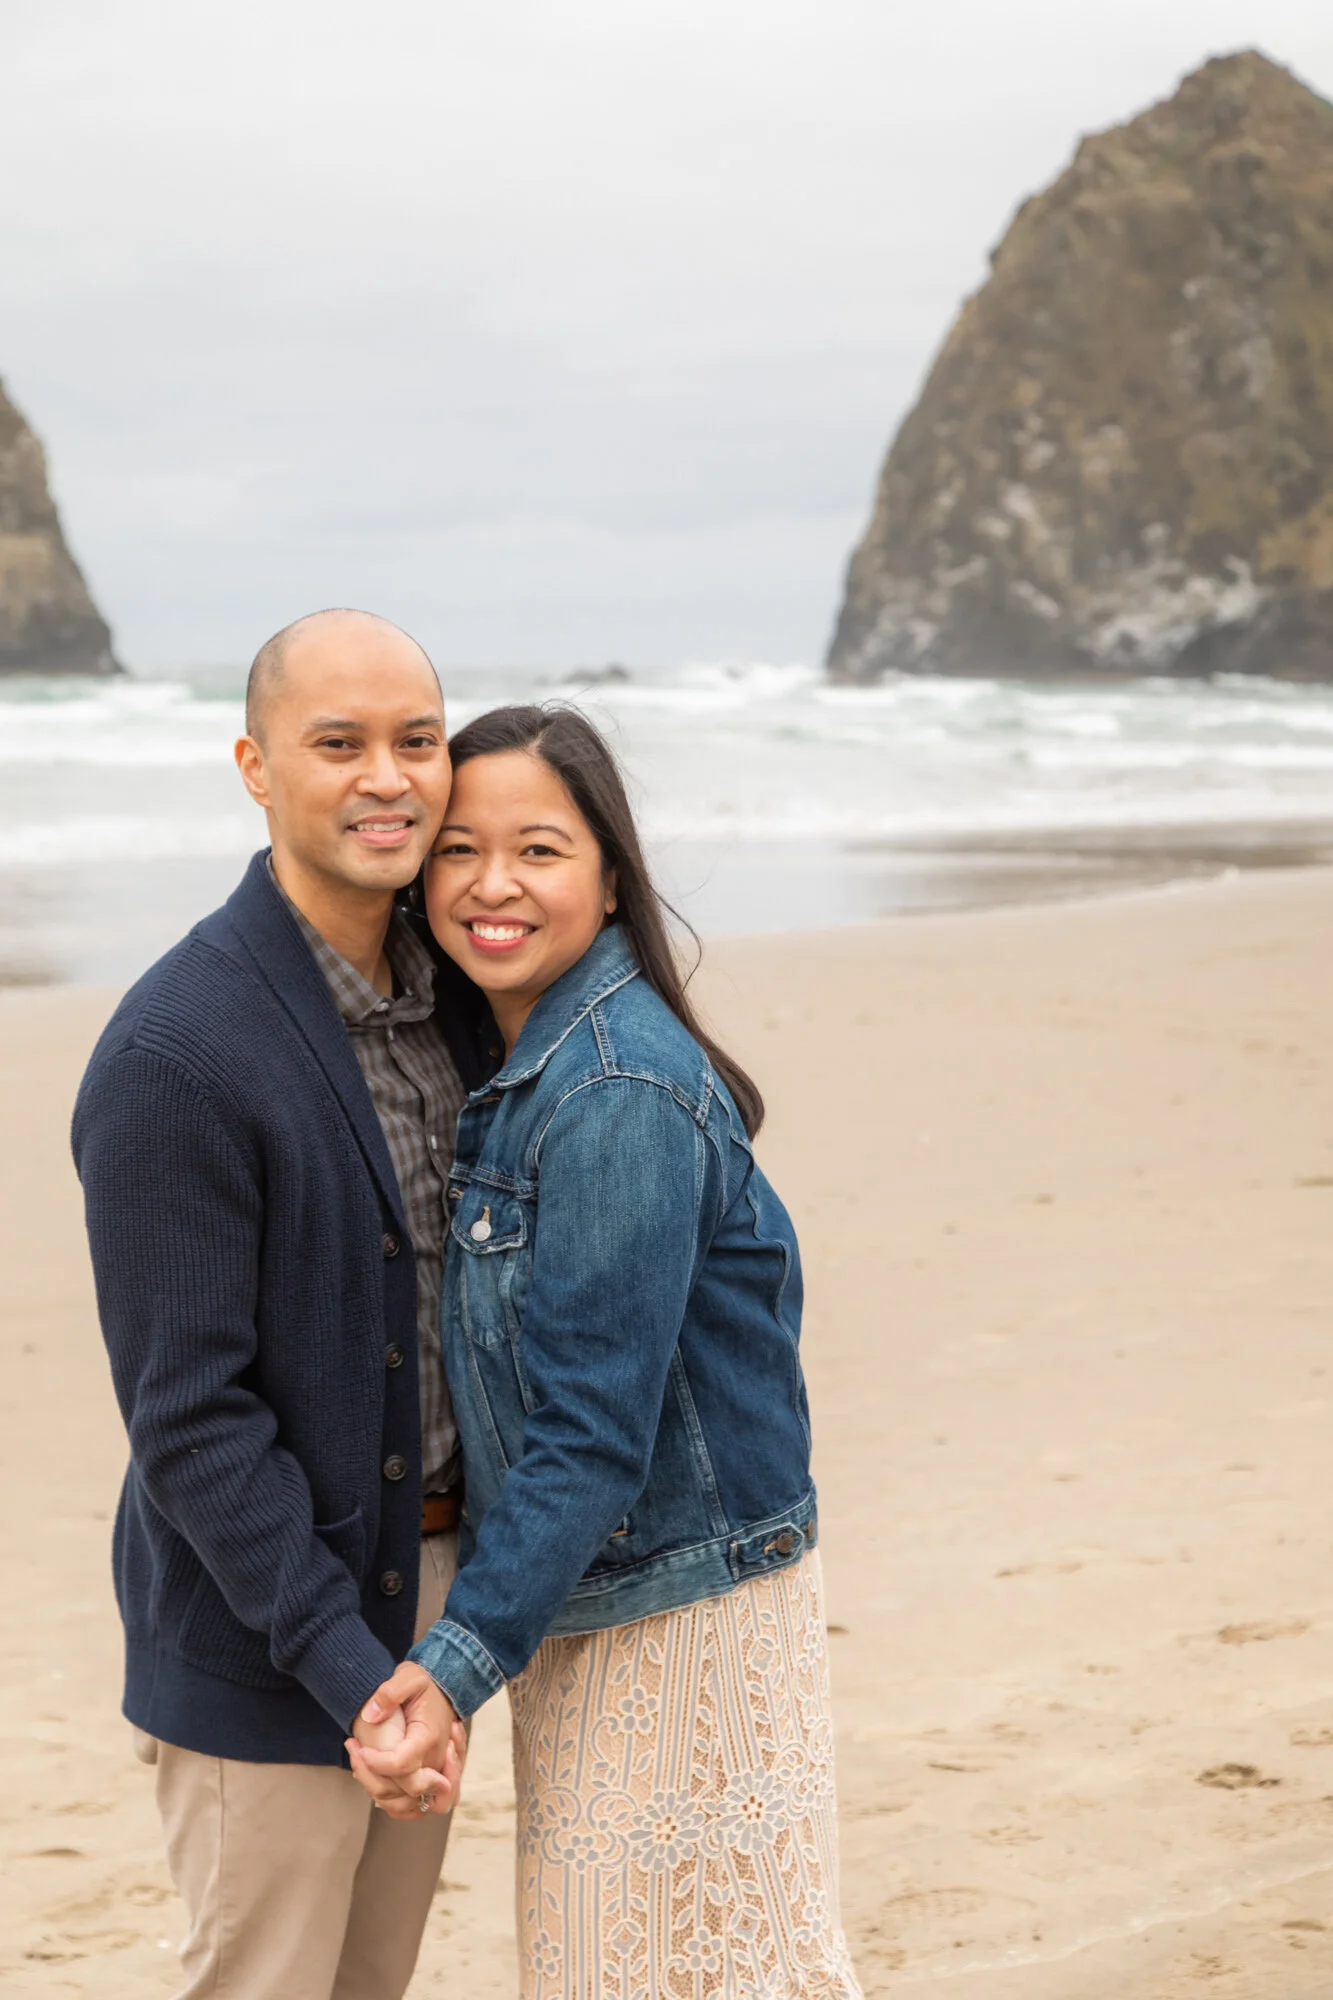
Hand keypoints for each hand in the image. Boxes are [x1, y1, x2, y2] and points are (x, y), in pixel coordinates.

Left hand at [346, 1662, 466, 1820]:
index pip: (402, 1765)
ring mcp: (434, 1774)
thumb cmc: (424, 1685)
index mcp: (429, 1737)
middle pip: (404, 1792)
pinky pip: (416, 1808)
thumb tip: (371, 1716)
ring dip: (380, 1794)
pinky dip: (396, 1805)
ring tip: (363, 1766)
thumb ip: (390, 1692)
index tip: (357, 1746)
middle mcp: (435, 1762)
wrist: (444, 1691)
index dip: (375, 1763)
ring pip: (408, 1806)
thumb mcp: (408, 1676)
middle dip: (371, 1777)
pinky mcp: (430, 1781)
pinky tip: (377, 1783)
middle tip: (355, 1750)